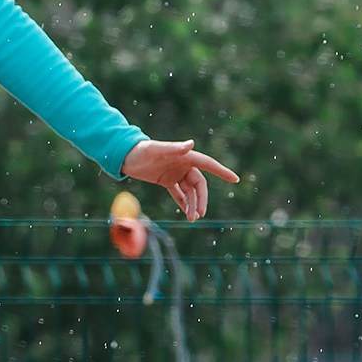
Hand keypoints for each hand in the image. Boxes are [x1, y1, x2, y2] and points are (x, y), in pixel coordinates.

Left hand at [121, 139, 238, 221]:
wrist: (126, 156)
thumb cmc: (141, 150)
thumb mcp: (156, 149)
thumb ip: (174, 148)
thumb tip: (191, 144)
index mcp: (185, 156)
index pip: (208, 164)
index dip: (222, 171)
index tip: (235, 179)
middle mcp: (183, 165)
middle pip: (199, 184)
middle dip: (201, 199)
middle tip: (199, 214)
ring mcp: (175, 173)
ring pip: (190, 192)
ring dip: (192, 204)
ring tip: (191, 218)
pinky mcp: (167, 180)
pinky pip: (179, 193)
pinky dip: (183, 203)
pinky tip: (186, 213)